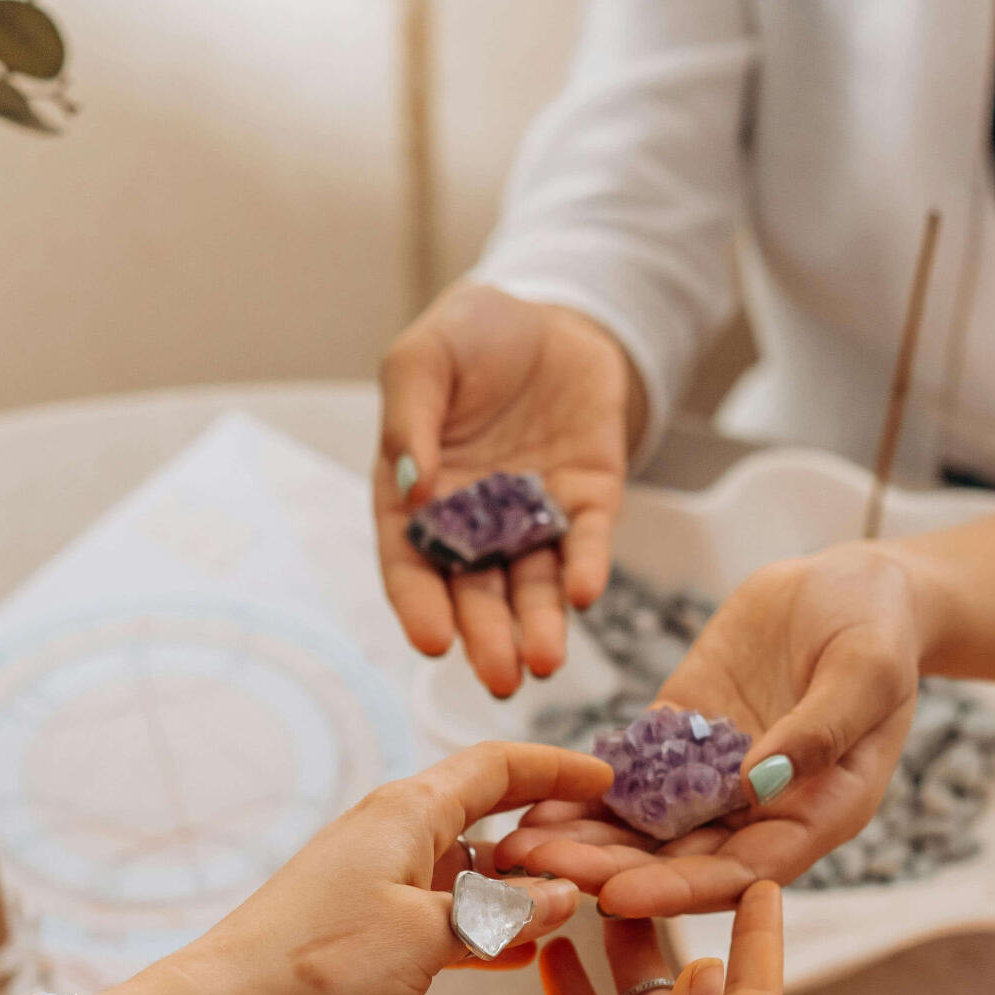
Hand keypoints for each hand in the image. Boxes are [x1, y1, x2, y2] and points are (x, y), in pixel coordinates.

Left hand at [189, 741, 613, 994]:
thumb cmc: (320, 964)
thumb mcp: (431, 937)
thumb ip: (503, 916)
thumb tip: (563, 896)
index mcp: (408, 813)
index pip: (497, 766)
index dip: (556, 768)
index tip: (608, 778)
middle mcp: (393, 834)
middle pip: (486, 815)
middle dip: (547, 833)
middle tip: (604, 856)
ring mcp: (377, 879)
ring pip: (467, 870)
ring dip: (517, 889)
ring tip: (574, 910)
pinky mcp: (365, 925)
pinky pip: (441, 912)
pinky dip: (482, 927)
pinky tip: (519, 954)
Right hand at [375, 283, 638, 697]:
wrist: (551, 317)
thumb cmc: (471, 337)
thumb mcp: (423, 357)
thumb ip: (408, 416)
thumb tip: (411, 485)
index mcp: (417, 501)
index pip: (412, 565)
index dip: (420, 606)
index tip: (433, 641)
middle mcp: (473, 525)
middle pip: (477, 593)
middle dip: (488, 637)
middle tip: (500, 677)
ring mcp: (532, 520)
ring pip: (534, 586)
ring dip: (539, 626)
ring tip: (544, 661)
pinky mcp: (586, 505)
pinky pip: (586, 545)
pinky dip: (586, 570)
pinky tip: (585, 595)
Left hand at [493, 545, 922, 915]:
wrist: (855, 587)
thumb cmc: (880, 629)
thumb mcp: (865, 671)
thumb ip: (820, 729)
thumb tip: (759, 782)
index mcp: (815, 817)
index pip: (743, 873)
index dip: (681, 888)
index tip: (619, 895)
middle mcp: (760, 816)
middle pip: (680, 864)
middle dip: (608, 872)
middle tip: (538, 873)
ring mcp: (716, 783)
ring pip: (644, 832)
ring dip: (583, 844)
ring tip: (515, 848)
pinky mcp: (682, 742)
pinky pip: (628, 781)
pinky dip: (583, 797)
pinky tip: (529, 802)